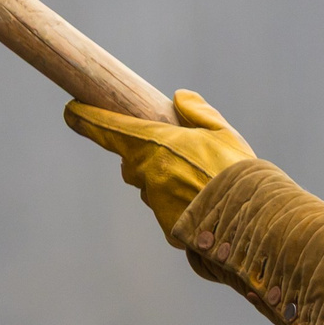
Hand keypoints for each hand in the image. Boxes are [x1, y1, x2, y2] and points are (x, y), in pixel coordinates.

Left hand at [64, 89, 255, 236]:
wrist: (252, 221)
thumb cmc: (238, 172)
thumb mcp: (224, 132)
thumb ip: (198, 112)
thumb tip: (179, 98)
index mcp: (157, 144)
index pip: (110, 128)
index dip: (87, 118)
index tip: (71, 110)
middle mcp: (149, 173)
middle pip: (130, 160)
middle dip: (143, 154)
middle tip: (174, 152)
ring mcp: (155, 202)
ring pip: (149, 185)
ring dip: (164, 180)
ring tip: (202, 181)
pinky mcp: (166, 226)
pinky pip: (165, 208)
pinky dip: (178, 204)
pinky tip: (205, 203)